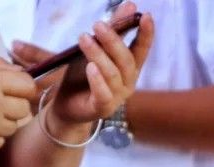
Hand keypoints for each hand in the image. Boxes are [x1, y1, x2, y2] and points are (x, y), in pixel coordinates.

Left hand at [38, 3, 154, 129]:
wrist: (67, 104)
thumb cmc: (83, 74)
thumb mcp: (97, 47)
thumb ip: (115, 29)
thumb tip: (131, 5)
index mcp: (129, 67)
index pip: (142, 49)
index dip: (146, 34)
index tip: (146, 16)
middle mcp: (128, 82)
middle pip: (126, 60)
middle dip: (113, 41)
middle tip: (97, 25)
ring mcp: (117, 96)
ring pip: (112, 74)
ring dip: (98, 55)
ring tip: (83, 38)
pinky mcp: (102, 108)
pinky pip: (103, 94)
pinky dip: (97, 80)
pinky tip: (90, 67)